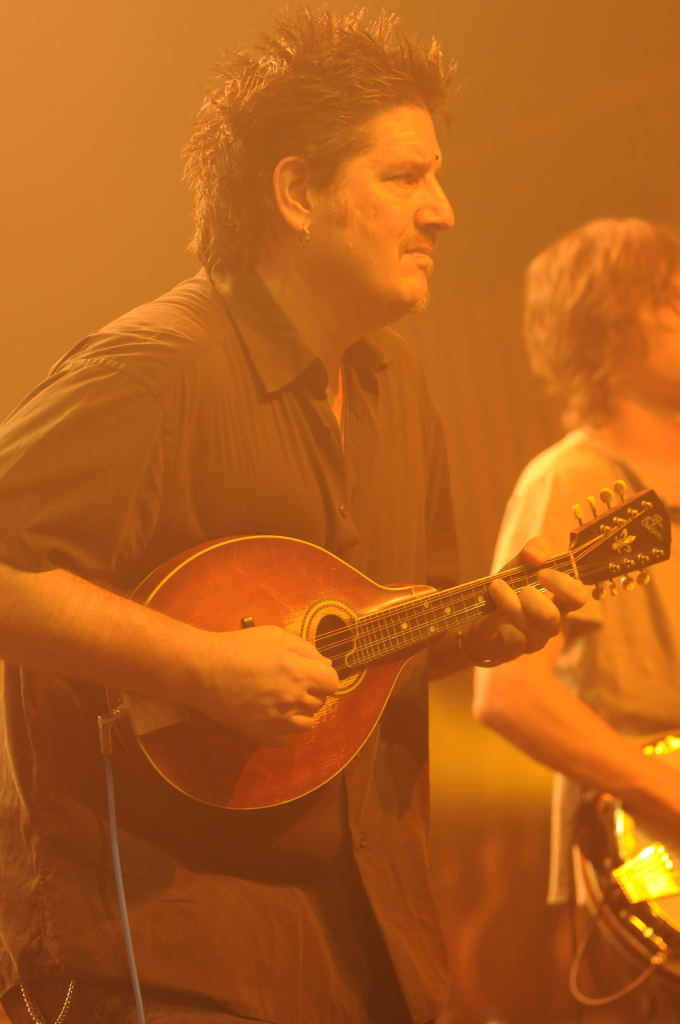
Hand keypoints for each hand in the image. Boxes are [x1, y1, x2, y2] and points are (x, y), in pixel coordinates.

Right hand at [190, 625, 339, 745]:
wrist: (204, 671)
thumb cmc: (238, 648)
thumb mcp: (275, 636)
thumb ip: (306, 649)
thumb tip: (325, 665)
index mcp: (297, 671)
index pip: (332, 682)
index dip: (324, 676)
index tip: (312, 673)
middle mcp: (292, 698)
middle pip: (320, 701)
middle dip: (311, 691)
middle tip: (290, 681)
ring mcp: (278, 721)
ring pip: (308, 723)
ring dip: (301, 711)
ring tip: (283, 698)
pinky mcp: (263, 735)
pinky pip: (289, 738)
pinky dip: (286, 728)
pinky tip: (273, 713)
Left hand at [461, 536, 586, 665]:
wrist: (479, 616)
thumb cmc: (509, 589)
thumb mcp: (520, 564)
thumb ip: (534, 550)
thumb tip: (535, 556)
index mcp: (559, 600)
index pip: (578, 597)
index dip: (563, 584)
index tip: (541, 573)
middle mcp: (551, 623)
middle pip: (552, 617)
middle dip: (531, 598)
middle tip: (518, 588)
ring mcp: (534, 640)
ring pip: (530, 628)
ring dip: (509, 604)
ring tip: (496, 589)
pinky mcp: (515, 651)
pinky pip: (514, 641)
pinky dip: (503, 626)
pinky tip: (496, 619)